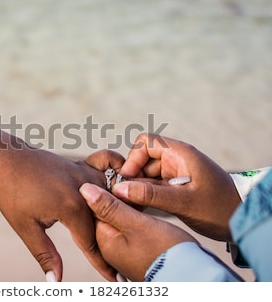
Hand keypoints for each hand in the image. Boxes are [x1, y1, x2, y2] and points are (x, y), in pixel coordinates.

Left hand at [0, 148, 119, 281]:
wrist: (4, 160)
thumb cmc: (12, 193)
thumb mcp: (26, 227)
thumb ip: (45, 254)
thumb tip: (55, 280)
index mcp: (70, 206)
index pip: (91, 242)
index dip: (102, 264)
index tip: (115, 279)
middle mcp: (83, 188)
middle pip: (105, 222)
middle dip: (113, 243)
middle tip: (123, 263)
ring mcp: (84, 173)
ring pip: (110, 196)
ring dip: (118, 213)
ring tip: (128, 232)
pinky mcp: (81, 164)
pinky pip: (107, 163)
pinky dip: (117, 169)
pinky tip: (122, 180)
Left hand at [79, 183, 195, 280]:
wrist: (191, 277)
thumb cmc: (166, 254)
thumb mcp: (136, 224)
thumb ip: (110, 207)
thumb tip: (85, 190)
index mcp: (104, 240)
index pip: (93, 208)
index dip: (102, 189)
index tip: (114, 176)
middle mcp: (110, 247)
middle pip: (104, 213)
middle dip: (114, 196)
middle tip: (127, 181)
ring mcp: (123, 250)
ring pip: (117, 218)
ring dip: (125, 204)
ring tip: (138, 191)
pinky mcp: (136, 249)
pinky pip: (128, 227)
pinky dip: (133, 214)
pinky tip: (142, 206)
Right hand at [114, 134, 240, 240]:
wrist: (243, 220)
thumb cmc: (220, 208)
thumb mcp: (184, 203)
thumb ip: (151, 195)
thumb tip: (120, 189)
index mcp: (180, 154)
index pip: (146, 143)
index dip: (132, 159)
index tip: (127, 180)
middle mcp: (176, 160)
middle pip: (142, 159)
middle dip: (133, 177)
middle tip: (127, 198)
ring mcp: (175, 173)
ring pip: (146, 174)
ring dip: (138, 188)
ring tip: (135, 206)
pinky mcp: (175, 186)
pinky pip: (153, 186)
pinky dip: (146, 195)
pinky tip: (144, 209)